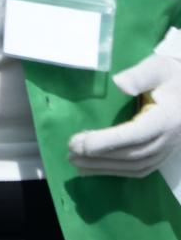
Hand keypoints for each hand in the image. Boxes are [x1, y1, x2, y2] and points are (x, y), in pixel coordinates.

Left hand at [69, 41, 180, 176]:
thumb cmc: (170, 75)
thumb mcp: (157, 67)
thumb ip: (139, 75)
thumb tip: (120, 84)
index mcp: (167, 118)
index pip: (136, 134)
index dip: (108, 142)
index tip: (82, 144)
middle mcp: (169, 138)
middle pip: (132, 154)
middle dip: (100, 156)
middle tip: (70, 151)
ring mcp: (168, 149)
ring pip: (135, 166)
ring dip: (104, 167)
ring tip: (76, 162)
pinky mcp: (163, 153)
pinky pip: (140, 169)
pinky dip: (117, 171)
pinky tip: (95, 168)